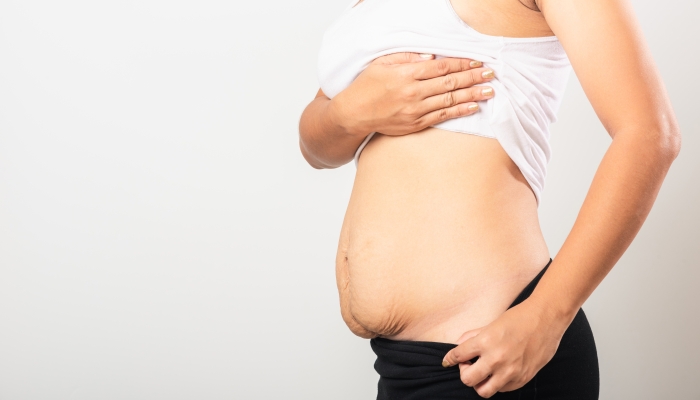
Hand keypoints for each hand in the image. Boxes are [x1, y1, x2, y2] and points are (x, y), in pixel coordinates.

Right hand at [330, 52, 495, 136]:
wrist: (355, 114)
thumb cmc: (367, 87)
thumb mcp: (382, 64)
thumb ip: (406, 58)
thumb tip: (431, 56)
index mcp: (406, 74)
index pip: (441, 67)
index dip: (461, 64)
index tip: (477, 62)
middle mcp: (413, 92)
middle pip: (450, 83)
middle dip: (473, 78)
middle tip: (491, 74)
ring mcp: (415, 110)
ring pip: (450, 100)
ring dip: (472, 95)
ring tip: (489, 90)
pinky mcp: (415, 123)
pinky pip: (442, 116)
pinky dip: (459, 111)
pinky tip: (473, 107)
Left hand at [441, 299, 571, 397]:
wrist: (546, 319)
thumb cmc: (519, 318)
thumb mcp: (491, 324)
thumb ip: (473, 336)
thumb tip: (459, 345)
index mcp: (486, 341)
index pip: (458, 355)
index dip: (450, 359)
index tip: (448, 360)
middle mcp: (496, 359)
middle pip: (467, 380)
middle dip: (464, 372)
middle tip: (469, 364)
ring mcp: (510, 371)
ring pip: (484, 391)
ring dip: (480, 382)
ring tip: (484, 371)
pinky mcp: (522, 378)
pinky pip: (502, 389)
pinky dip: (497, 382)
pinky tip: (499, 371)